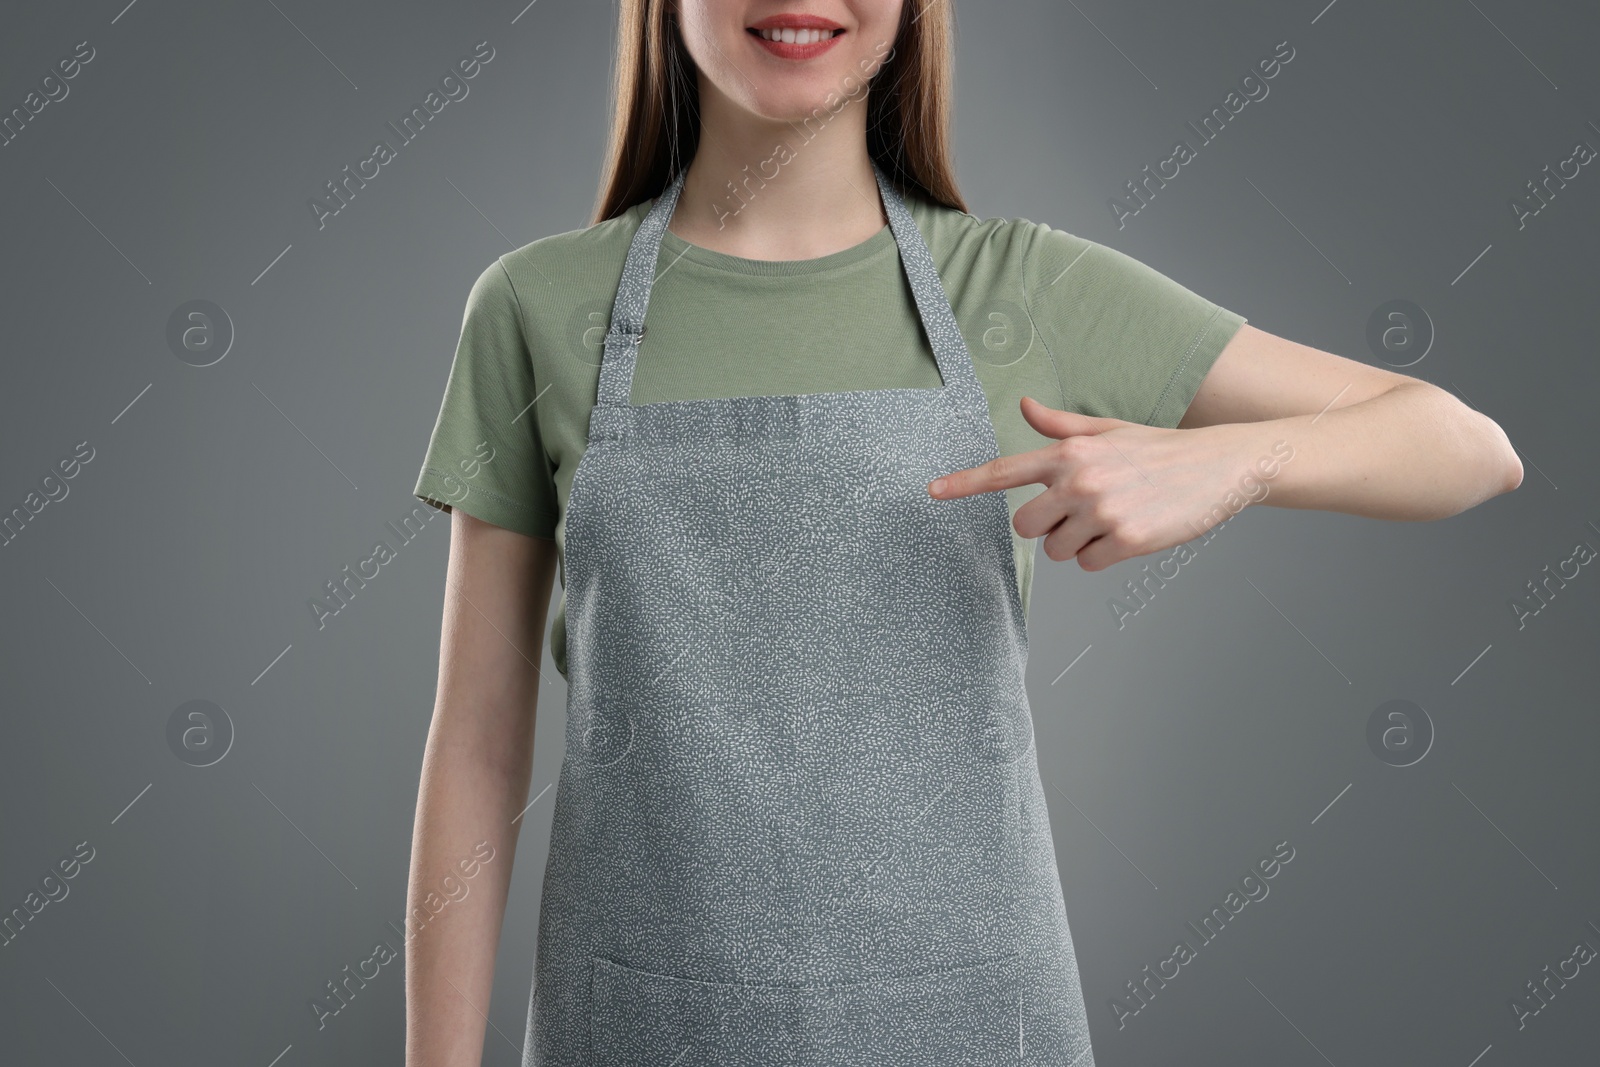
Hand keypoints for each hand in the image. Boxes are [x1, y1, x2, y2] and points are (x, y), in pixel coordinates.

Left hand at [926, 396, 1245, 570]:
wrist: (1219, 465)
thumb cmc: (1158, 449)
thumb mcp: (1107, 430)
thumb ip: (1061, 427)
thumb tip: (1026, 406)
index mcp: (1069, 452)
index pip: (1005, 471)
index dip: (964, 483)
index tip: (932, 491)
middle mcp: (1079, 480)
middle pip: (1026, 527)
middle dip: (1046, 527)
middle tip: (1081, 513)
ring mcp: (1102, 511)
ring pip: (1058, 550)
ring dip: (1079, 543)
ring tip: (1114, 518)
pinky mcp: (1126, 539)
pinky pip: (1088, 564)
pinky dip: (1104, 556)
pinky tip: (1130, 533)